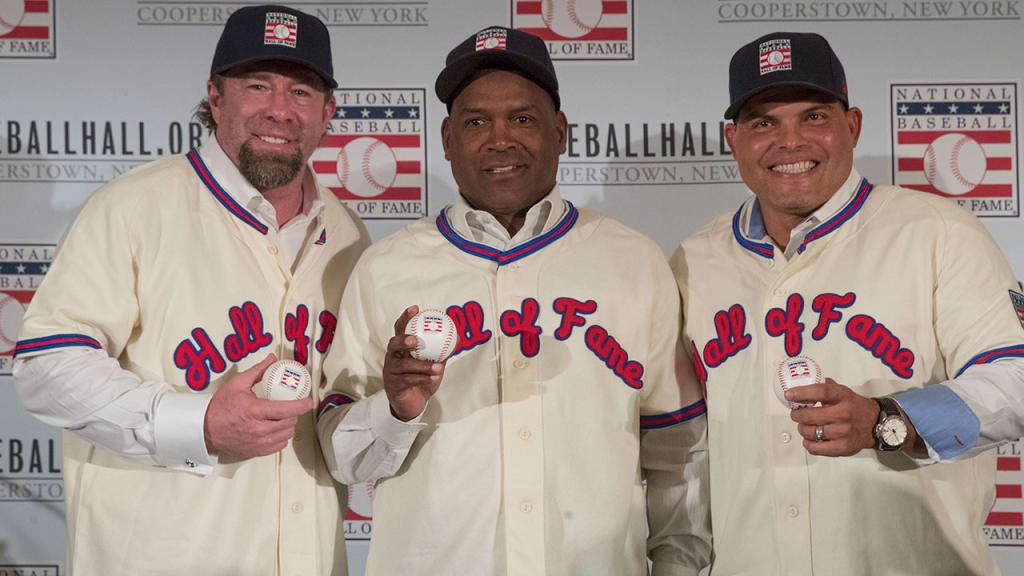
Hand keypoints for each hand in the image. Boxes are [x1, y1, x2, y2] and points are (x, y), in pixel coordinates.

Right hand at [204, 354, 313, 462]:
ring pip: (287, 434)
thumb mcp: (237, 384)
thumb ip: (257, 371)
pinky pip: (280, 445)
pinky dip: (282, 436)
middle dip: (293, 412)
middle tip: (290, 405)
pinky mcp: (258, 451)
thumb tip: (271, 359)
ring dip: (289, 424)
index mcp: (254, 411)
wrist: (205, 430)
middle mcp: (259, 429)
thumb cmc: (220, 408)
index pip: (286, 409)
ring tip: (282, 416)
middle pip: (289, 421)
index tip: (309, 401)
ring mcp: (259, 442)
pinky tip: (276, 428)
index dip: (302, 405)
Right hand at [384, 305, 445, 420]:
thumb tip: (457, 337)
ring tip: (437, 366)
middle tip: (416, 340)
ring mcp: (391, 372)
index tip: (415, 309)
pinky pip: (407, 380)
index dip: (406, 318)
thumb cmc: (422, 379)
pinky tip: (432, 378)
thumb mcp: (433, 364)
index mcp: (401, 348)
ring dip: (421, 365)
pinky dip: (421, 379)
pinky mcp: (393, 386)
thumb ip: (442, 351)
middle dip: (403, 339)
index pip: (400, 329)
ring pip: (403, 365)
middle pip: (393, 343)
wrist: (413, 404)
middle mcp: (393, 357)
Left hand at [786, 378, 878, 456]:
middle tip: (795, 414)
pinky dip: (808, 443)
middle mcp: (843, 414)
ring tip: (804, 426)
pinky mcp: (842, 447)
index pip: (821, 392)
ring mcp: (843, 432)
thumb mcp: (843, 392)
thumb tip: (805, 382)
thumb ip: (825, 387)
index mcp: (842, 397)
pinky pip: (815, 448)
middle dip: (797, 415)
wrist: (874, 424)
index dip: (802, 393)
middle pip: (809, 415)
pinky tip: (810, 439)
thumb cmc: (855, 408)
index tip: (789, 394)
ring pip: (809, 432)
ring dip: (802, 429)